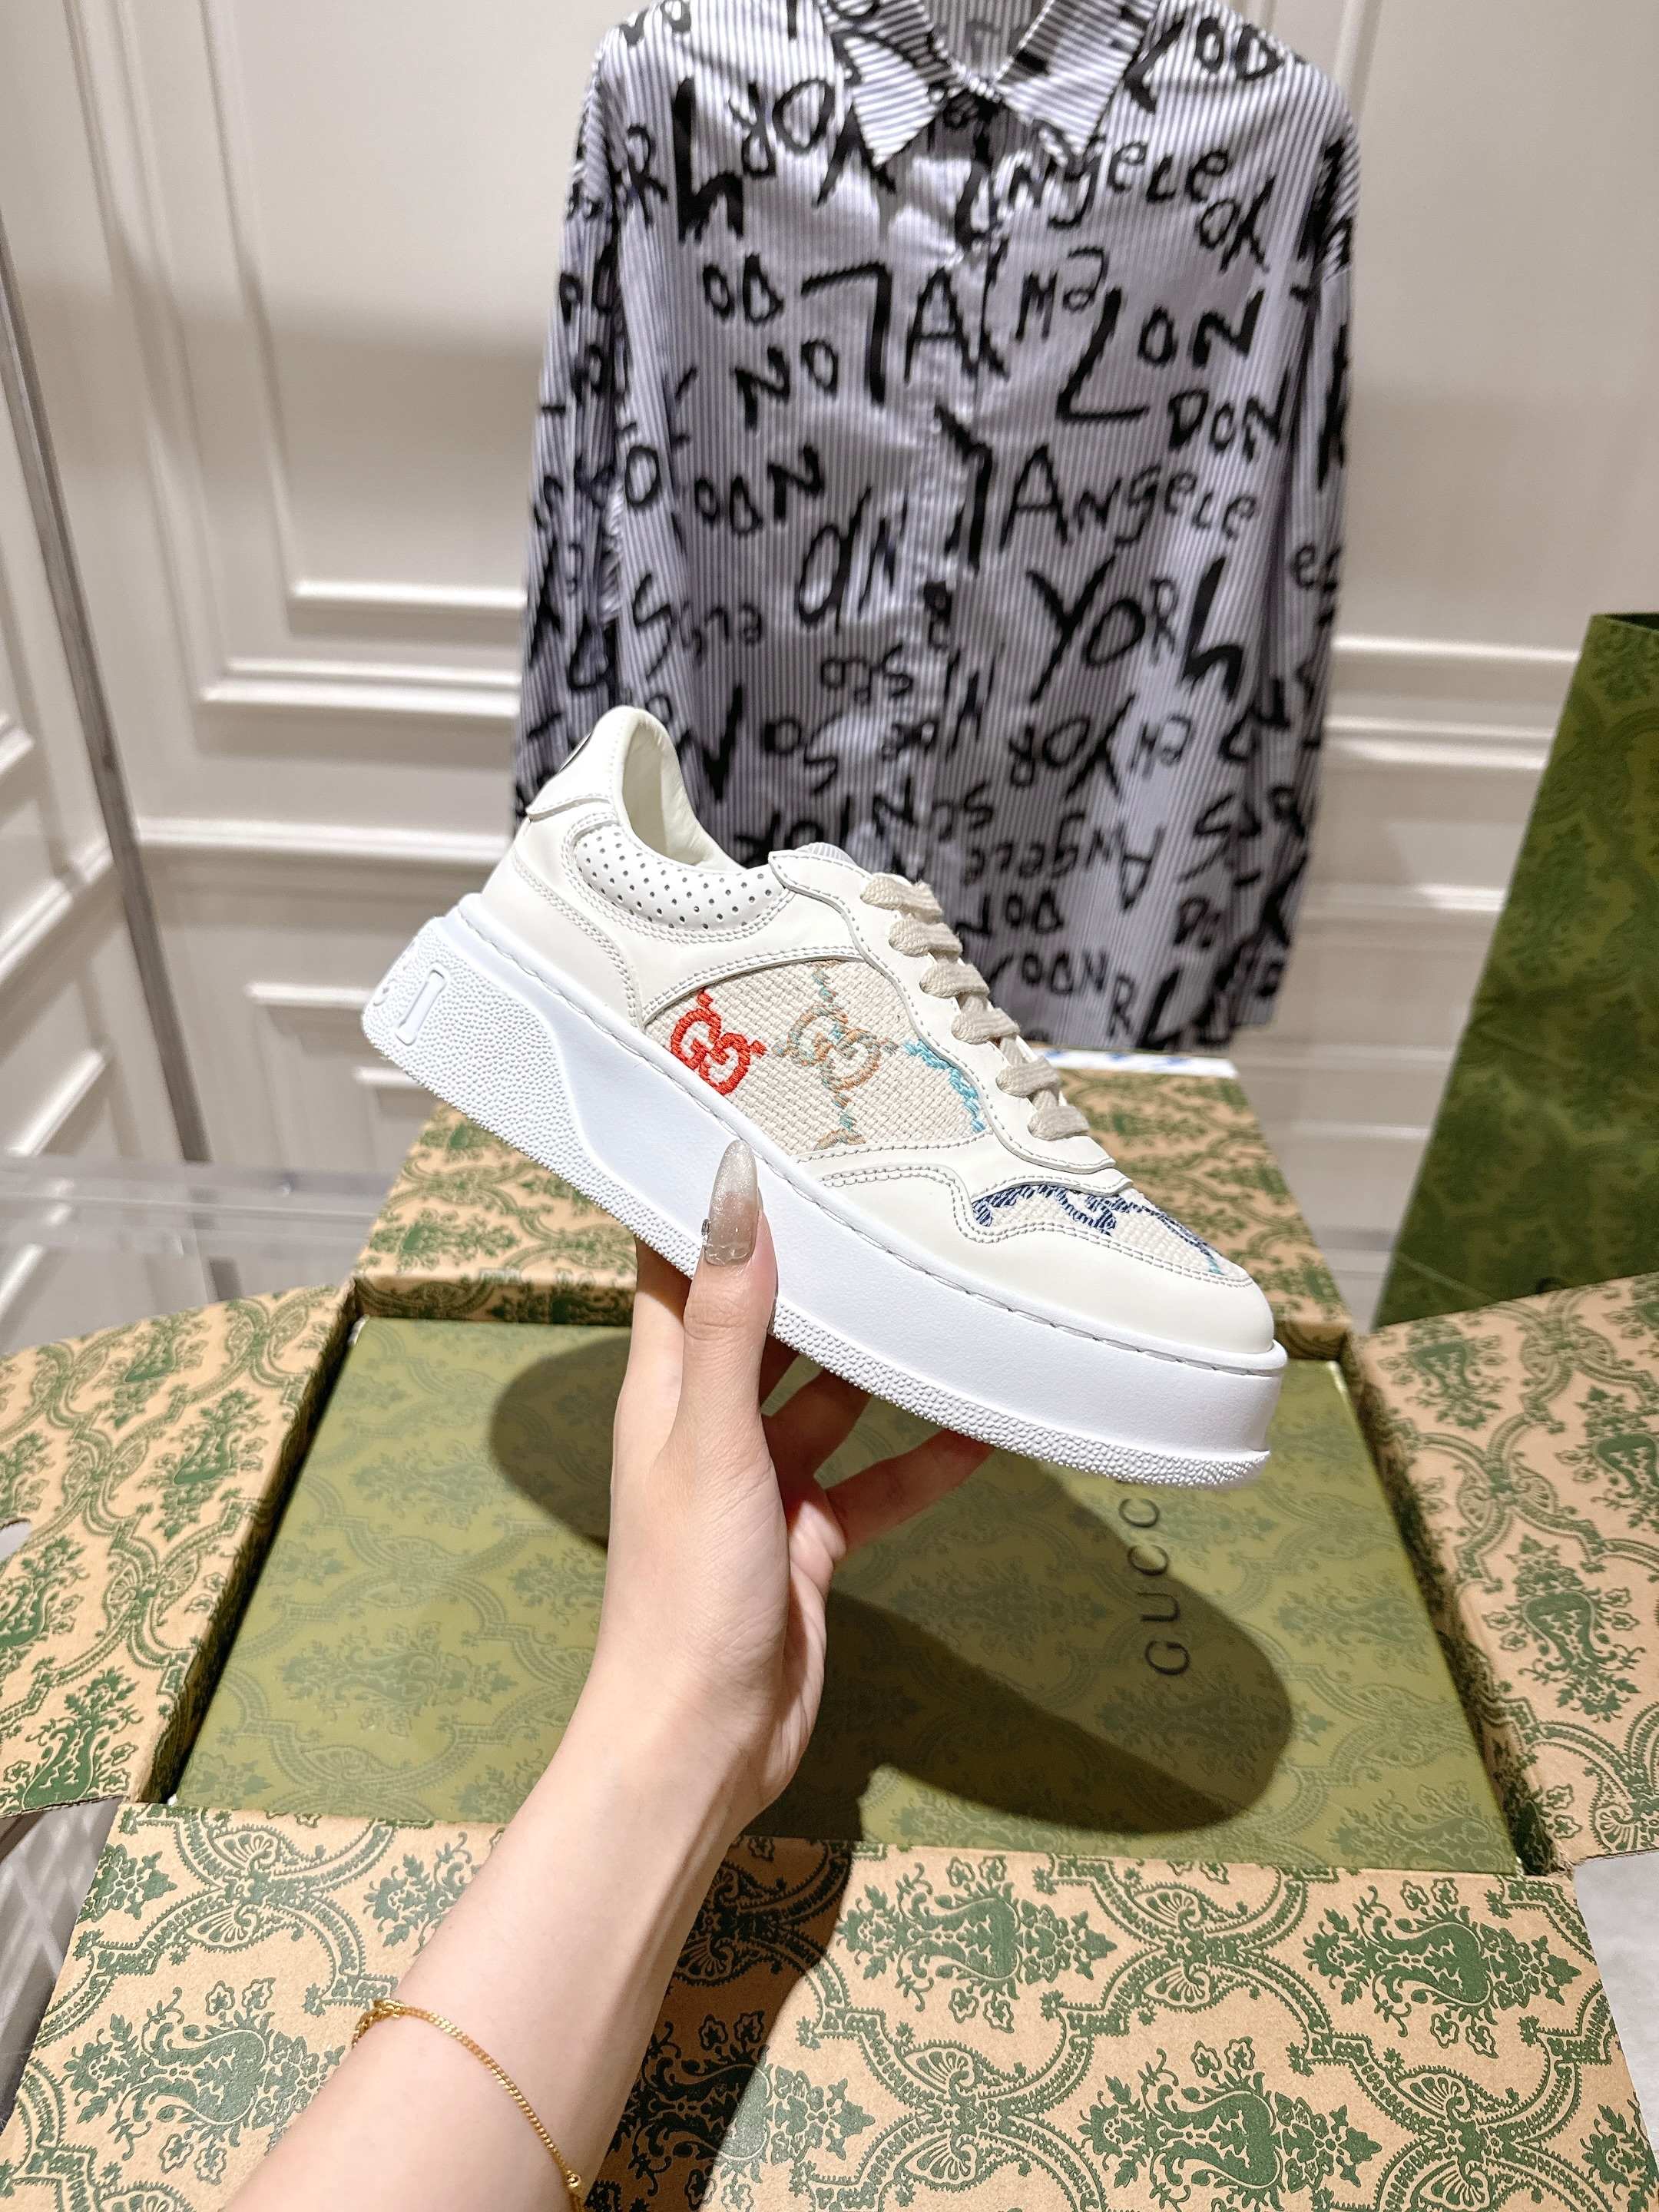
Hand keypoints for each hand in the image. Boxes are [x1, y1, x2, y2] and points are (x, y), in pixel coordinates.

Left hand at [583, 1140, 990, 1833]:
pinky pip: (876, 1478)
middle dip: (817, 1264)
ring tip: (948, 1289)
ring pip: (832, 1393)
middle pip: (767, 1317)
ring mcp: (763, 1478)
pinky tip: (985, 1427)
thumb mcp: (712, 1440)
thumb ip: (731, 1319)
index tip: (761, 1121)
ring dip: (883, 1357)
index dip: (710, 1196)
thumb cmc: (685, 1589)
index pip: (678, 1264)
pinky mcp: (810, 1535)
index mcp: (664, 1386)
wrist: (703, 1745)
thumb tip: (733, 1184)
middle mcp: (711, 1420)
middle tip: (884, 1191)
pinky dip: (923, 1456)